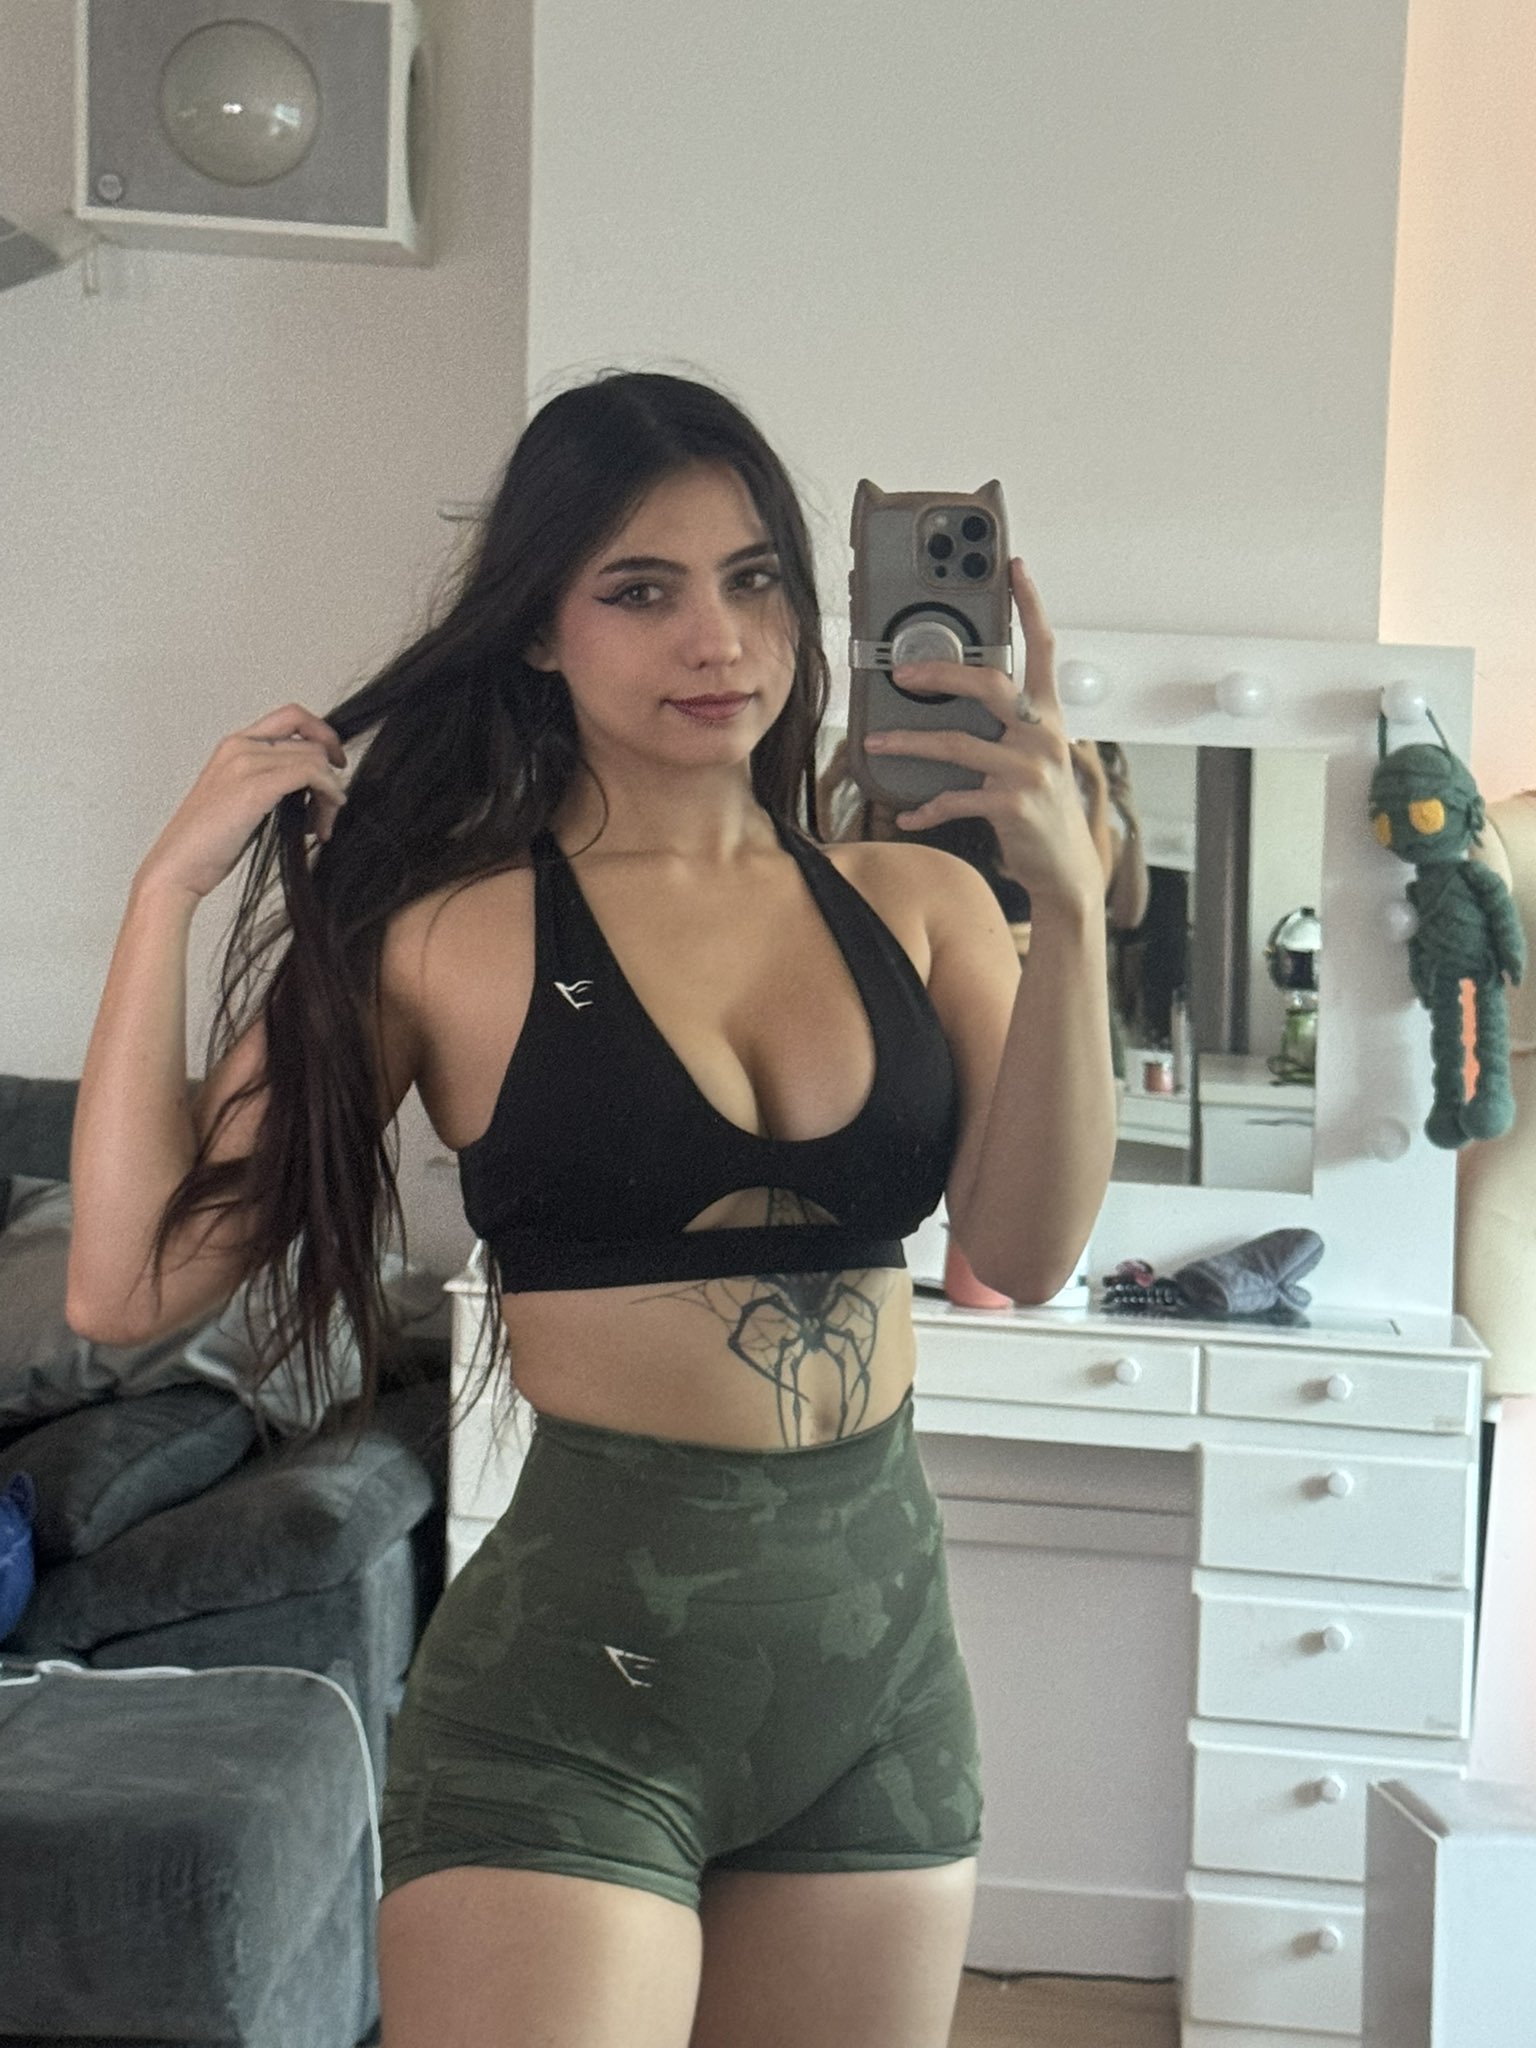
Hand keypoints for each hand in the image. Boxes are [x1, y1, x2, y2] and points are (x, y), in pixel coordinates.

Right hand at [136, 703, 349, 903]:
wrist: (178, 867)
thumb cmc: (207, 845)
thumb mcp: (240, 802)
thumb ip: (269, 783)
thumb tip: (311, 787)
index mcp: (234, 746)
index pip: (292, 717)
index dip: (322, 734)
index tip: (335, 764)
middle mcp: (240, 746)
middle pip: (310, 739)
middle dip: (331, 772)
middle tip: (334, 803)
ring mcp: (246, 762)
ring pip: (316, 758)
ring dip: (330, 794)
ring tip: (321, 826)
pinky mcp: (255, 786)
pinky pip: (311, 773)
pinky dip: (328, 795)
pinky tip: (321, 824)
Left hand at [861, 559, 1103, 911]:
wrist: (1065, 866)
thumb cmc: (1041, 806)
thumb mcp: (1034, 755)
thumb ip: (1006, 724)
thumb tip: (951, 702)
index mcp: (1047, 714)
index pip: (1044, 647)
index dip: (1030, 604)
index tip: (1015, 567)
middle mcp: (1042, 734)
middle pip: (988, 684)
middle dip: (940, 674)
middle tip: (902, 673)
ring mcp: (1028, 769)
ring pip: (956, 744)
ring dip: (909, 742)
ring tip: (876, 740)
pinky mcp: (1011, 804)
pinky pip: (954, 798)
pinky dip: (926, 806)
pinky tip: (907, 812)